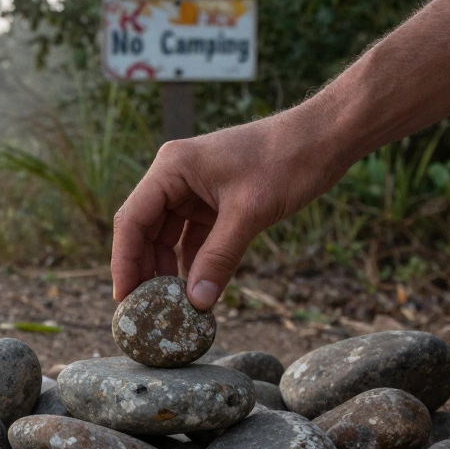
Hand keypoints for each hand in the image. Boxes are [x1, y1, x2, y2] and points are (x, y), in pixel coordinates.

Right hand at [110, 106, 345, 307]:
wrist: (325, 138)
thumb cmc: (286, 161)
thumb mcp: (249, 213)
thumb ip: (219, 257)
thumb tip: (197, 302)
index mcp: (172, 167)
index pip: (132, 219)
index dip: (124, 261)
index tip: (125, 299)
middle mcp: (175, 176)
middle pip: (144, 230)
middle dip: (143, 269)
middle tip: (144, 310)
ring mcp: (194, 189)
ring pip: (167, 236)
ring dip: (167, 269)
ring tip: (168, 305)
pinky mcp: (214, 201)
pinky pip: (193, 237)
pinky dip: (193, 262)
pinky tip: (196, 289)